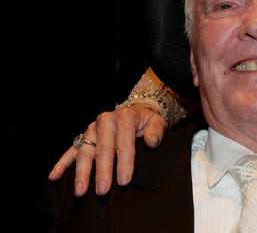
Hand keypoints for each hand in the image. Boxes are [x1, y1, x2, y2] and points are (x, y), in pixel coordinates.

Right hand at [48, 104, 167, 195]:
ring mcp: (92, 130)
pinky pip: (71, 150)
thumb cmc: (146, 121)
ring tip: (81, 190)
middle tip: (103, 190)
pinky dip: (62, 163)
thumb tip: (152, 141)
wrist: (135, 111)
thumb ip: (156, 130)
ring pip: (85, 152)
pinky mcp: (84, 136)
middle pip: (103, 150)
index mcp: (124, 118)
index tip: (124, 181)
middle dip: (102, 171)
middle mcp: (105, 122)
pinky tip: (54, 176)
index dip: (124, 163)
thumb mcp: (157, 121)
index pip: (124, 143)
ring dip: (82, 172)